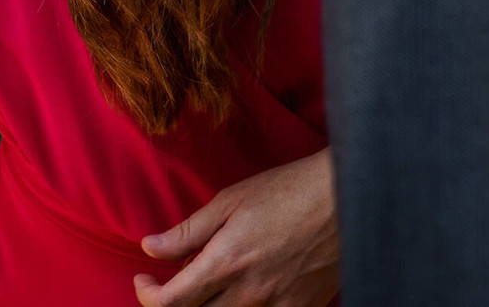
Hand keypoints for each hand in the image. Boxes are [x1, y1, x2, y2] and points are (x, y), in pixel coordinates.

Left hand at [134, 148, 338, 306]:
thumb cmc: (286, 192)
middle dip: (174, 303)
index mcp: (226, 263)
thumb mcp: (228, 201)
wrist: (345, 199)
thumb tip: (149, 247)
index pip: (172, 302)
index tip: (144, 279)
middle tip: (170, 282)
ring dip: (208, 306)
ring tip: (207, 282)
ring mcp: (278, 305)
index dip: (147, 295)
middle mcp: (250, 292)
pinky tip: (242, 289)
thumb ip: (187, 231)